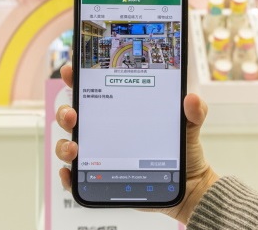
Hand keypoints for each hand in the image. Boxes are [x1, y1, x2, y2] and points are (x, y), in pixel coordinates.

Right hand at [54, 64, 217, 224]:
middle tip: (72, 115)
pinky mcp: (101, 178)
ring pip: (69, 145)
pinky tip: (71, 173)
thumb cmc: (182, 150)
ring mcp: (100, 154)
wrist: (188, 186)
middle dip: (65, 112)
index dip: (77, 79)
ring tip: (74, 148)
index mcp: (120, 111)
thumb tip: (191, 98)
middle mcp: (105, 130)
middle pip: (73, 117)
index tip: (70, 71)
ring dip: (64, 144)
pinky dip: (69, 176)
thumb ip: (193, 111)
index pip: (93, 90)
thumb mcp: (189, 126)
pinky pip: (77, 178)